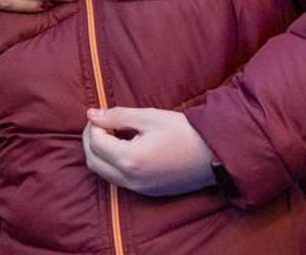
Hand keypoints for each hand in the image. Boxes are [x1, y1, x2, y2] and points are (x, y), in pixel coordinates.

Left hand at [82, 106, 216, 196]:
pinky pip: (118, 180)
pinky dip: (112, 164)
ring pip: (103, 173)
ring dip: (99, 153)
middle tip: (100, 122)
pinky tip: (124, 147)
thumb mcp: (149, 117)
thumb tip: (91, 114)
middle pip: (93, 162)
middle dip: (91, 140)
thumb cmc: (184, 132)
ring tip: (112, 133)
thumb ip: (117, 116)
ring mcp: (138, 190)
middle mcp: (130, 180)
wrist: (214, 155)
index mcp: (130, 159)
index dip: (94, 125)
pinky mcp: (146, 193)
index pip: (96, 142)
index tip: (100, 113)